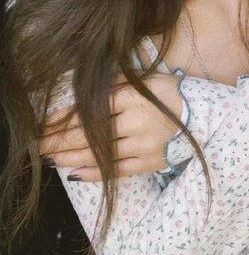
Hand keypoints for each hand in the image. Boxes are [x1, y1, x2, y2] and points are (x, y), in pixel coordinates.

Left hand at [38, 73, 181, 181]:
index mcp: (133, 97)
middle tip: (37, 145)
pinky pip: (118, 170)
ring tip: (50, 159)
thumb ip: (115, 85)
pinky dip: (95, 173)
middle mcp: (136, 121)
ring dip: (71, 157)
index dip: (63, 117)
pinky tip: (75, 174)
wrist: (204, 117)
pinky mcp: (150, 162)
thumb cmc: (170, 94)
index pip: (90, 108)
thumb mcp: (144, 80)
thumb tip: (84, 93)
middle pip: (89, 134)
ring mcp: (143, 144)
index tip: (42, 123)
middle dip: (59, 140)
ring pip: (100, 154)